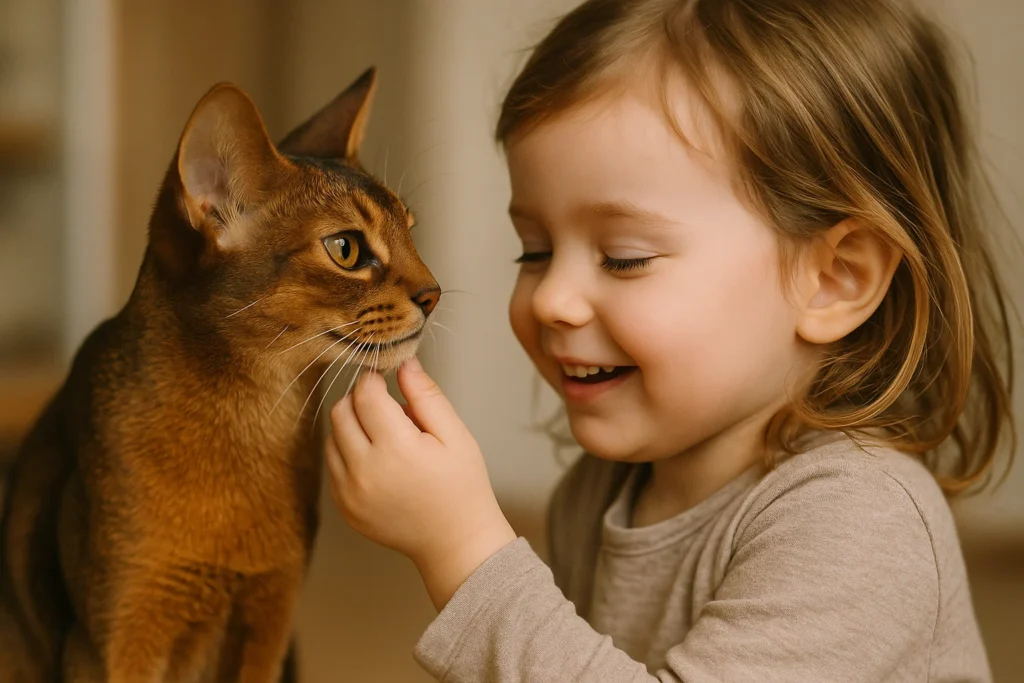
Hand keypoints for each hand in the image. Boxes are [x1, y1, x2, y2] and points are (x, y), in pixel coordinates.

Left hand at [326, 357, 516, 609]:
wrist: (456, 542)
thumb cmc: (462, 487)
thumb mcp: (455, 435)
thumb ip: (426, 397)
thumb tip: (403, 363)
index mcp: (396, 449)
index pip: (366, 395)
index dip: (374, 379)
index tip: (386, 378)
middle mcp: (364, 471)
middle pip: (341, 412)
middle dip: (359, 399)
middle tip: (386, 405)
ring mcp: (349, 493)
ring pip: (332, 437)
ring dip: (351, 425)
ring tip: (384, 435)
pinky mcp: (344, 508)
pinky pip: (333, 465)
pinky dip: (347, 452)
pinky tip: (376, 459)